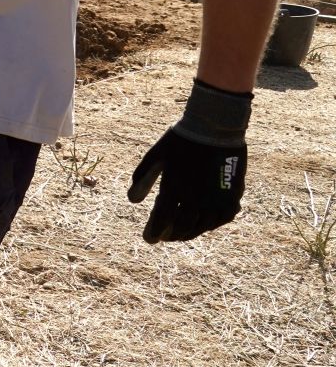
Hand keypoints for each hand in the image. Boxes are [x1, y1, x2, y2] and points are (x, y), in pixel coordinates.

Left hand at [128, 79, 250, 242]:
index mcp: (175, 188)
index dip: (154, 232)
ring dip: (190, 233)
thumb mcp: (155, 155)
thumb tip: (132, 201)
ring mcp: (217, 198)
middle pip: (183, 227)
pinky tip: (203, 224)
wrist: (214, 127)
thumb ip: (143, 178)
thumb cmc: (180, 140)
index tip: (148, 239)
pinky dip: (211, 224)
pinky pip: (223, 218)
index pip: (162, 220)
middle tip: (163, 237)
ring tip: (180, 234)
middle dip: (171, 235)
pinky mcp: (233, 195)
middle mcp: (197, 198)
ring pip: (203, 226)